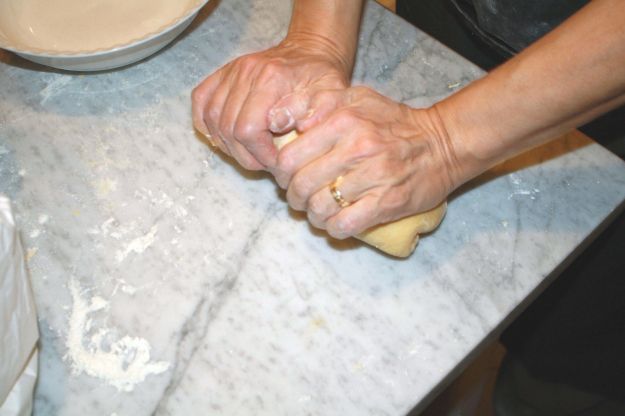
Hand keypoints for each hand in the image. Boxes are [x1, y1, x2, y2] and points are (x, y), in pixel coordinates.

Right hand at [192, 36, 350, 170]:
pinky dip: (206, 124)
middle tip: (263, 163)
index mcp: (271, 79)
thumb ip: (318, 113)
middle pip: (228, 128)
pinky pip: (200, 103)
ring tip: (248, 153)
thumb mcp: (331, 94)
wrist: (310, 51)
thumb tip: (299, 128)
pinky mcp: (221, 74)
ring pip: (212, 119)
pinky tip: (224, 137)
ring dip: (227, 144)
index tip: (275, 162)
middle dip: (245, 154)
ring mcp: (230, 71)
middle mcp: (245, 72)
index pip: (248, 129)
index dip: (259, 154)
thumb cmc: (321, 77)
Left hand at [275, 86, 465, 238]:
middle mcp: (356, 147)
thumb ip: (315, 102)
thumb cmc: (393, 122)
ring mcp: (373, 177)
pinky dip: (333, 228)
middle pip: (301, 184)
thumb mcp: (355, 98)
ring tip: (316, 210)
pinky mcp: (386, 203)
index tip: (286, 175)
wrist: (442, 144)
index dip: (280, 171)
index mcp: (343, 120)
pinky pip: (344, 224)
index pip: (290, 156)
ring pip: (320, 207)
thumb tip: (279, 120)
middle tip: (299, 196)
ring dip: (312, 214)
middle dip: (294, 196)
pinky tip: (334, 223)